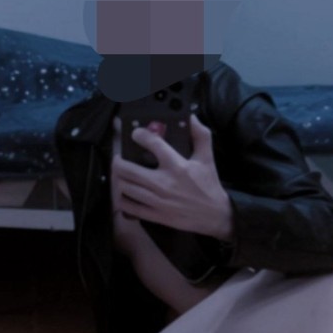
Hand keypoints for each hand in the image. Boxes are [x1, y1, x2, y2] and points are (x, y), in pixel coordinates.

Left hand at [112, 114, 233, 240]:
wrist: (214, 215)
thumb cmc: (208, 185)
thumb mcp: (207, 158)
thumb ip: (200, 135)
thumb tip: (192, 118)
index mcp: (176, 165)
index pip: (152, 144)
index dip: (140, 135)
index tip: (135, 134)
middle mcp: (164, 182)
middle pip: (127, 169)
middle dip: (118, 161)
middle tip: (119, 158)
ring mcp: (157, 200)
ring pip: (125, 187)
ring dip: (119, 179)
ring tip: (122, 174)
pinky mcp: (155, 214)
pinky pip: (129, 206)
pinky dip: (123, 199)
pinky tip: (126, 193)